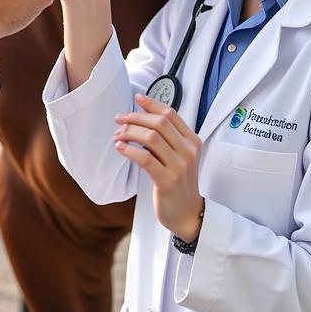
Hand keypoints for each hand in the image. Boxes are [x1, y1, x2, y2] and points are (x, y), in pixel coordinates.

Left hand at [115, 95, 204, 242]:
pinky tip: (120, 148)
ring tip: (117, 135)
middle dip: (136, 117)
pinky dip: (130, 150)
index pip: (170, 114)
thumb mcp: (180, 155)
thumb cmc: (179, 182)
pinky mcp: (167, 181)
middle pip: (159, 123)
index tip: (136, 98)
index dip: (152, 104)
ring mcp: (179, 167)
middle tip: (120, 119)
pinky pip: (145, 159)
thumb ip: (168, 137)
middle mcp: (188, 151)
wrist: (187, 213)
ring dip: (130, 132)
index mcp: (192, 141)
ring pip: (151, 138)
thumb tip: (144, 114)